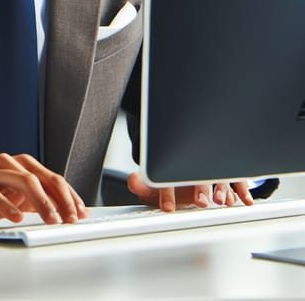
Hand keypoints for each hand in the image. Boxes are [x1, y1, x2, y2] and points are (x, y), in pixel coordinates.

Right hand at [0, 153, 87, 224]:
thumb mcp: (18, 199)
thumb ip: (40, 202)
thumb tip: (69, 214)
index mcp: (22, 165)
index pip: (51, 178)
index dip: (68, 195)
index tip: (80, 213)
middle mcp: (8, 163)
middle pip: (39, 177)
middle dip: (57, 199)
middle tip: (67, 219)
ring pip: (21, 180)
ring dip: (39, 201)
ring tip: (50, 219)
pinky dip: (6, 204)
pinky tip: (16, 217)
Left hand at [127, 171, 253, 211]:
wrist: (187, 171)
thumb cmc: (172, 183)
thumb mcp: (155, 186)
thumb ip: (142, 185)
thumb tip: (132, 179)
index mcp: (174, 170)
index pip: (168, 178)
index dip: (168, 194)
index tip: (167, 208)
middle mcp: (194, 168)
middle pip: (197, 175)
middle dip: (199, 189)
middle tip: (200, 202)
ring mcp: (211, 170)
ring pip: (218, 176)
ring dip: (222, 189)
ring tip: (221, 201)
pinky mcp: (228, 174)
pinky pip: (237, 180)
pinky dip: (242, 190)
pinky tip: (244, 200)